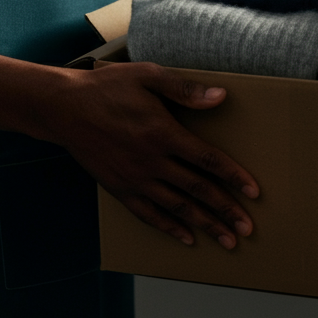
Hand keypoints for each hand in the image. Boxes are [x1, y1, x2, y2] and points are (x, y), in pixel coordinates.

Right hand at [45, 62, 258, 248]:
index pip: (208, 160)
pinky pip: (149, 214)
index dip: (234, 176)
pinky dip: (170, 228)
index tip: (255, 192)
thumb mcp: (147, 76)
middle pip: (198, 191)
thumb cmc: (107, 87)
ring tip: (228, 241)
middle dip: (226, 211)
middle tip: (248, 228)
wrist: (63, 108)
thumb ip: (185, 89)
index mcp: (163, 134)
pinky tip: (187, 237)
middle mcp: (151, 162)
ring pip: (178, 208)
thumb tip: (220, 97)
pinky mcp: (119, 189)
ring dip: (205, 225)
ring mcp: (135, 179)